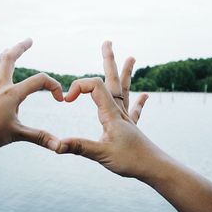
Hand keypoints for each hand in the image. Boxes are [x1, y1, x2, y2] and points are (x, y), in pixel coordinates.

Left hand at [0, 38, 63, 151]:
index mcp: (12, 93)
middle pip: (9, 59)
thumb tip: (59, 146)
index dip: (53, 86)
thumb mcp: (17, 135)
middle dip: (20, 47)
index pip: (38, 81)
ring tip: (8, 50)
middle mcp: (1, 87)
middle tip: (29, 40)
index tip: (59, 99)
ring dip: (3, 55)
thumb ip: (39, 137)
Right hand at [58, 41, 158, 178]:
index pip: (94, 86)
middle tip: (107, 43)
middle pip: (112, 80)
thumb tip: (56, 144)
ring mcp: (126, 117)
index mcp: (110, 113)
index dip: (77, 87)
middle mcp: (119, 110)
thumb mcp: (101, 154)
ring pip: (123, 90)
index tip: (66, 99)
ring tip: (132, 57)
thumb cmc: (131, 160)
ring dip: (125, 73)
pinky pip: (134, 109)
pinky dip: (139, 101)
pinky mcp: (131, 126)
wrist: (155, 168)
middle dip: (109, 61)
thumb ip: (79, 147)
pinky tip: (146, 96)